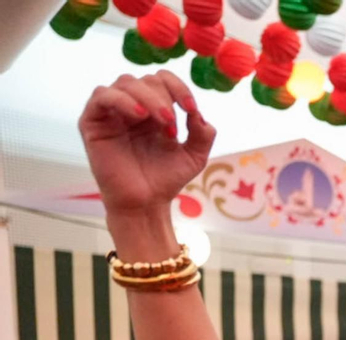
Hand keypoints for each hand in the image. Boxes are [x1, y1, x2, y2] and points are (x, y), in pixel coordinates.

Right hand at [79, 73, 213, 216]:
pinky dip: (122, 100)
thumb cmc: (165, 179)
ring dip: (149, 98)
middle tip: (172, 126)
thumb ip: (202, 133)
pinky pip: (101, 96)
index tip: (191, 109)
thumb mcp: (194, 156)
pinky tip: (140, 116)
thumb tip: (198, 114)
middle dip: (164, 98)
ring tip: (162, 122)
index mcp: (153, 110)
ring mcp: (111, 113)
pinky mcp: (91, 122)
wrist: (145, 203)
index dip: (178, 88)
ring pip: (125, 83)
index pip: (162, 80)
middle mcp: (131, 107)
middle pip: (145, 79)